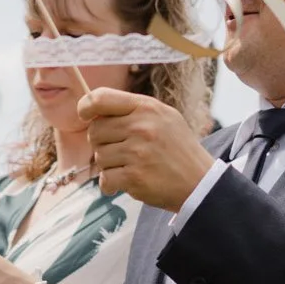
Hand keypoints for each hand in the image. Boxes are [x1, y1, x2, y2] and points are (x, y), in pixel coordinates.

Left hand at [81, 90, 214, 210]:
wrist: (199, 182)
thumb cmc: (177, 149)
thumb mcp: (163, 117)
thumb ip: (131, 111)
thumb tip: (93, 111)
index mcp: (146, 108)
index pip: (100, 98)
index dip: (85, 107)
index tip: (85, 116)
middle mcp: (141, 127)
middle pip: (95, 130)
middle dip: (102, 143)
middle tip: (121, 150)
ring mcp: (137, 152)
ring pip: (99, 157)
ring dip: (109, 165)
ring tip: (131, 166)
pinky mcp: (134, 177)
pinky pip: (105, 179)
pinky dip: (111, 184)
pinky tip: (126, 182)